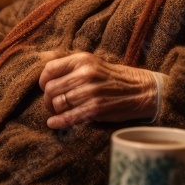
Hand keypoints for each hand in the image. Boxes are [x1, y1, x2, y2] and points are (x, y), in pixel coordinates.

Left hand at [38, 52, 161, 129]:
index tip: (45, 88)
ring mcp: (90, 91)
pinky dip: (58, 122)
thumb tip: (44, 71)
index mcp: (82, 60)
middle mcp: (85, 74)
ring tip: (58, 112)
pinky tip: (53, 124)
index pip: (49, 69)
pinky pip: (69, 117)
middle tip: (51, 104)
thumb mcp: (92, 63)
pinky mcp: (95, 109)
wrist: (141, 90)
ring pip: (57, 103)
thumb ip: (71, 66)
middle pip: (50, 88)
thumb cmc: (113, 78)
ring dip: (54, 110)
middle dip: (47, 99)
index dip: (43, 81)